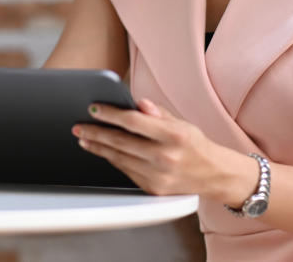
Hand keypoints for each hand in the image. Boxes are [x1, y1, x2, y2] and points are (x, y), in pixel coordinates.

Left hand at [72, 99, 257, 204]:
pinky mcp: (153, 189)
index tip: (93, 108)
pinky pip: (125, 171)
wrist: (213, 175)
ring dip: (98, 147)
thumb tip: (137, 102)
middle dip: (95, 132)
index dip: (110, 114)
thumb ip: (157, 113)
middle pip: (120, 142)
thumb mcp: (181, 123)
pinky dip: (112, 159)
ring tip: (85, 138)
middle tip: (79, 126)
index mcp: (174, 136)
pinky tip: (103, 151)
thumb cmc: (194, 144)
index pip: (133, 122)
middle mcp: (165, 158)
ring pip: (119, 158)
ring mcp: (158, 176)